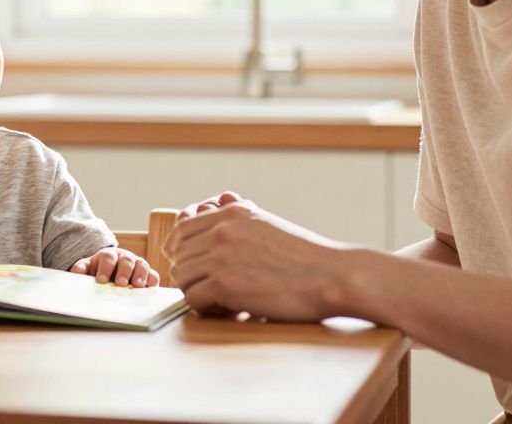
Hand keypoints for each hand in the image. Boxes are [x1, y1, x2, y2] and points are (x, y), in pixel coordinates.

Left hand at [70, 247, 159, 287]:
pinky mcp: (148, 274)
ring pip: (142, 265)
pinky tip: (150, 289)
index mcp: (109, 255)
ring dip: (141, 274)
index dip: (105, 268)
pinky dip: (153, 281)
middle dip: (124, 271)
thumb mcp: (88, 267)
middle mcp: (125, 257)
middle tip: (120, 283)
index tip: (101, 280)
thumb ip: (81, 268)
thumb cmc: (98, 270)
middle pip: (127, 260)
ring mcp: (137, 264)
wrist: (111, 271)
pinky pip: (153, 275)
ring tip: (137, 285)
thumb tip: (76, 271)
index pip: (108, 258)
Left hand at [166, 192, 350, 320]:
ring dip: (197, 291)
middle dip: (191, 273)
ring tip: (221, 300)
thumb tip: (213, 201)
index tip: (195, 266)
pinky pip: (193, 299)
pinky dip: (205, 308)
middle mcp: (222, 230)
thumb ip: (236, 217)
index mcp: (232, 214)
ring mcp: (221, 256)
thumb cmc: (305, 256)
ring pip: (181, 276)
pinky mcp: (224, 284)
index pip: (182, 228)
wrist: (333, 276)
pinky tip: (227, 310)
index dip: (183, 250)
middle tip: (211, 287)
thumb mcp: (267, 225)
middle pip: (178, 254)